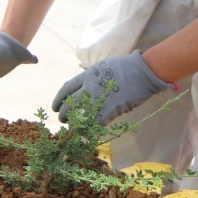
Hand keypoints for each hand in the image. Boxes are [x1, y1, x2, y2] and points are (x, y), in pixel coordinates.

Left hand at [52, 52, 173, 123]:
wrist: (142, 72)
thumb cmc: (125, 67)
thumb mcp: (101, 66)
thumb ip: (91, 76)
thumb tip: (83, 83)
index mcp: (86, 75)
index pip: (66, 89)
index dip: (58, 100)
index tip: (55, 107)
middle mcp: (89, 87)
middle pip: (69, 105)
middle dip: (63, 114)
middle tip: (62, 119)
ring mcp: (99, 99)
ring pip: (80, 115)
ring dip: (74, 124)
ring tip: (73, 127)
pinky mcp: (110, 109)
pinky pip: (95, 123)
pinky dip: (90, 128)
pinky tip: (88, 131)